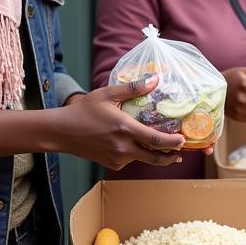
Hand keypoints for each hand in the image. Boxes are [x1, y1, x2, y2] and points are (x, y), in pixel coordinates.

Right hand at [55, 76, 185, 169]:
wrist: (62, 132)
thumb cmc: (84, 111)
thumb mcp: (107, 94)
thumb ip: (133, 88)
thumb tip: (155, 79)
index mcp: (124, 129)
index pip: (156, 140)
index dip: (173, 142)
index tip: (183, 140)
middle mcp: (123, 147)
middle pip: (155, 157)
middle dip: (171, 156)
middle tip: (181, 151)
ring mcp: (118, 158)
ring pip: (143, 158)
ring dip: (153, 153)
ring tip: (163, 147)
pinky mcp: (112, 164)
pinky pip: (131, 160)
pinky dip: (137, 154)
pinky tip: (135, 144)